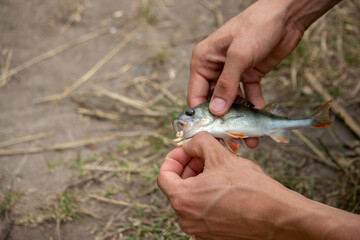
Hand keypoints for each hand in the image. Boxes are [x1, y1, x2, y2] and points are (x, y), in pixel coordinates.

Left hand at [157, 132, 293, 238]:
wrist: (278, 216)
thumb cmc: (251, 188)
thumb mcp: (221, 156)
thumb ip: (199, 144)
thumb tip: (192, 144)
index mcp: (183, 199)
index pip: (164, 175)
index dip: (174, 158)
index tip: (186, 151)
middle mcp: (186, 219)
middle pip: (177, 187)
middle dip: (189, 168)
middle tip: (204, 157)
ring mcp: (199, 231)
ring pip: (190, 199)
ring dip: (199, 181)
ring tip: (217, 170)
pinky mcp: (212, 236)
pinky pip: (202, 212)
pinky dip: (207, 197)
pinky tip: (224, 187)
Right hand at [187, 0, 340, 147]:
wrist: (286, 16)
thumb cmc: (257, 27)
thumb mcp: (239, 56)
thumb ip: (226, 84)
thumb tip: (217, 111)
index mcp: (203, 61)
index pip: (196, 95)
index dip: (202, 116)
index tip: (211, 135)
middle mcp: (215, 68)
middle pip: (214, 102)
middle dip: (224, 121)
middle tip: (234, 140)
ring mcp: (233, 72)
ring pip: (232, 102)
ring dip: (240, 119)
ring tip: (250, 137)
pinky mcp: (250, 74)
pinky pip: (248, 95)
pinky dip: (253, 107)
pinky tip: (260, 117)